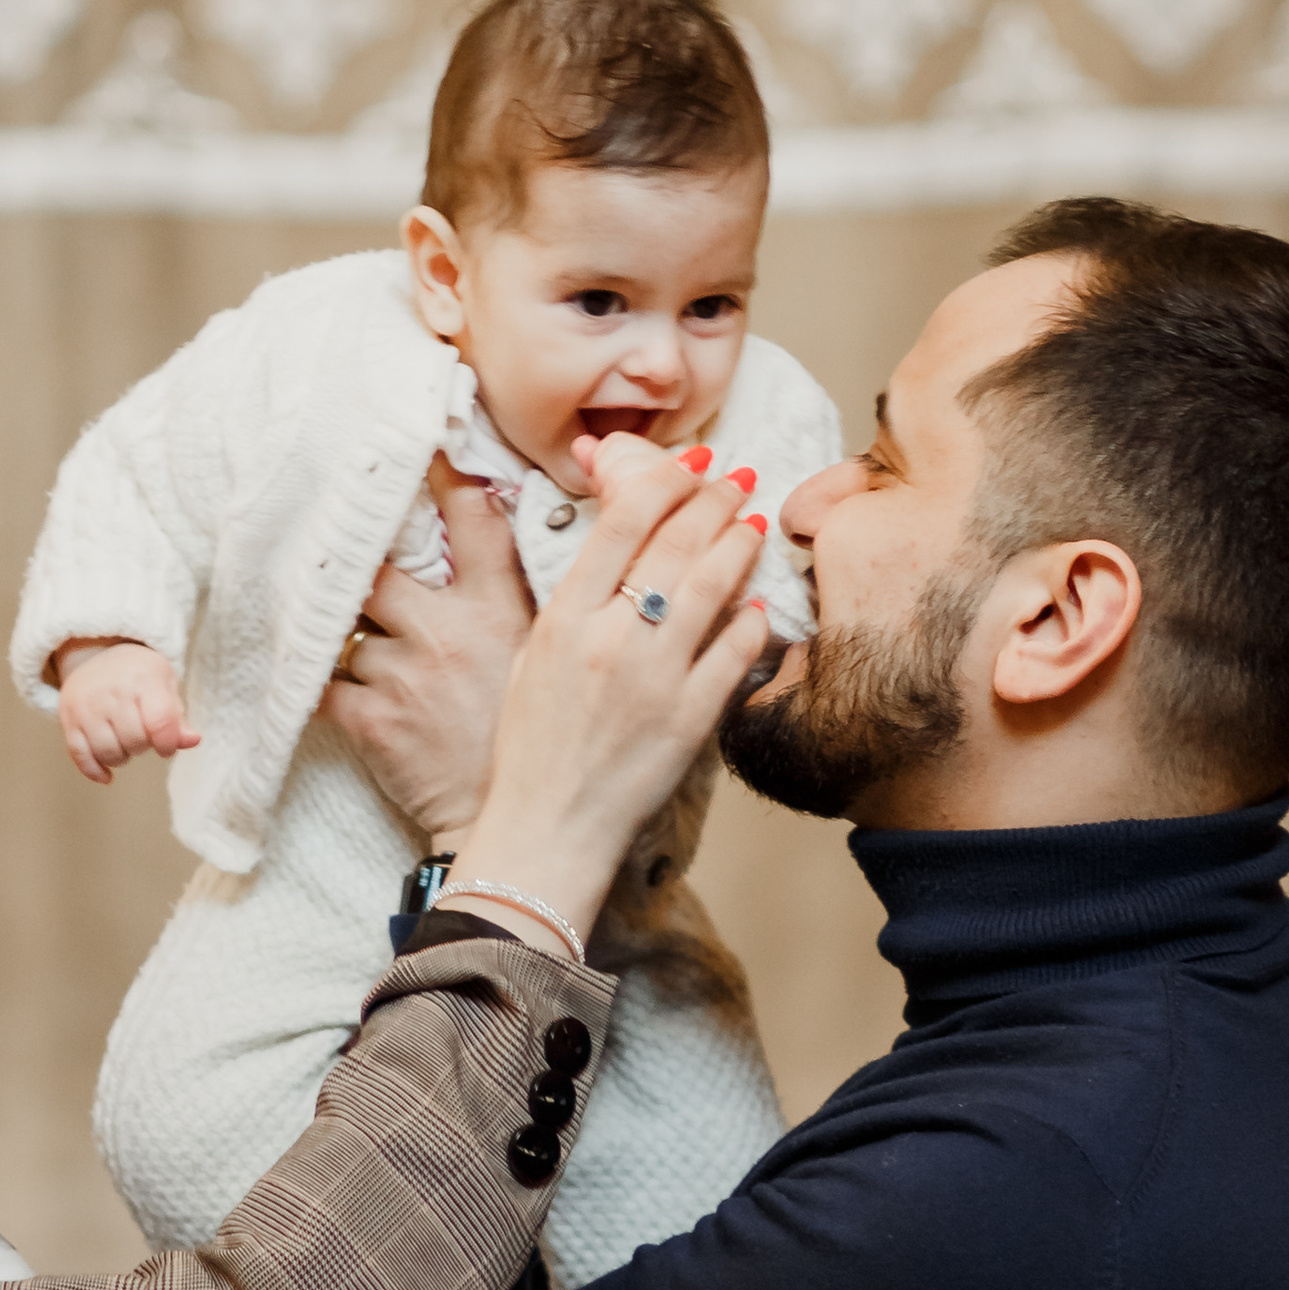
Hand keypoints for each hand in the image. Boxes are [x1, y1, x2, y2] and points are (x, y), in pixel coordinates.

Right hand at [55, 639, 198, 784]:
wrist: (96, 654)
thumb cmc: (139, 674)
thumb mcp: (165, 683)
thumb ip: (177, 717)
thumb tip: (193, 741)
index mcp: (143, 678)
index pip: (160, 722)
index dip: (167, 743)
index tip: (166, 745)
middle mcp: (112, 690)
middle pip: (134, 740)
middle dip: (143, 747)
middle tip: (142, 736)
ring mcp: (87, 705)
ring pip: (107, 751)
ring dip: (121, 758)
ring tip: (124, 743)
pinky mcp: (69, 719)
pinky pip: (79, 755)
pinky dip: (94, 771)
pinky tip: (106, 774)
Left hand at [326, 460, 532, 845]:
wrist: (517, 824)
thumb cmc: (529, 737)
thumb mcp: (544, 653)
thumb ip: (526, 591)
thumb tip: (513, 528)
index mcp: (499, 607)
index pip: (470, 517)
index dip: (439, 477)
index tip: (419, 449)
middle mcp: (446, 630)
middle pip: (378, 566)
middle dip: (360, 561)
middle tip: (342, 550)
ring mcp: (403, 673)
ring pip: (348, 627)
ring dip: (349, 634)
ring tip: (351, 638)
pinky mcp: (370, 718)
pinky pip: (322, 681)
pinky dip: (319, 681)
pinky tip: (323, 681)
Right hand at [442, 435, 773, 960]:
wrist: (546, 828)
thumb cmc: (530, 745)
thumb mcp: (530, 657)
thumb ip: (571, 602)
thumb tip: (612, 549)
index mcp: (563, 619)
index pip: (621, 524)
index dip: (662, 480)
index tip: (688, 461)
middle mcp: (610, 640)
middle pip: (673, 545)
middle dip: (711, 501)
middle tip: (735, 478)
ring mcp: (653, 680)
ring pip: (711, 589)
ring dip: (737, 546)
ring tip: (752, 520)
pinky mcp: (689, 720)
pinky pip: (733, 655)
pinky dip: (750, 621)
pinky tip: (758, 600)